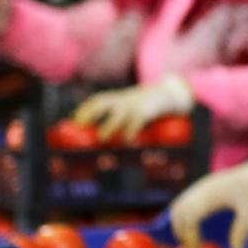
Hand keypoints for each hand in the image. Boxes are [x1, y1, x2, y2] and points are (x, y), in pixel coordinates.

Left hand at [73, 75, 193, 143]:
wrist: (172, 93)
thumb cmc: (151, 108)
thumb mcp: (136, 110)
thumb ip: (126, 126)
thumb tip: (114, 153)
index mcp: (120, 98)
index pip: (98, 101)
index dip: (85, 110)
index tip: (74, 122)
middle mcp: (126, 99)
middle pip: (103, 103)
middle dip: (90, 113)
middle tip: (81, 127)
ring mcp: (137, 103)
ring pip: (119, 112)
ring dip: (109, 124)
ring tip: (102, 138)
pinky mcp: (149, 110)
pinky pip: (138, 119)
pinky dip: (131, 129)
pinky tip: (127, 140)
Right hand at [168, 159, 247, 247]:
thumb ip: (244, 231)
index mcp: (212, 194)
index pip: (190, 217)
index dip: (189, 236)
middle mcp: (202, 190)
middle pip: (178, 212)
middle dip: (181, 233)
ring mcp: (200, 188)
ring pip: (178, 207)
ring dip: (180, 226)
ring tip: (193, 244)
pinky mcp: (202, 191)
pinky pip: (184, 204)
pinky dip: (184, 219)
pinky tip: (195, 232)